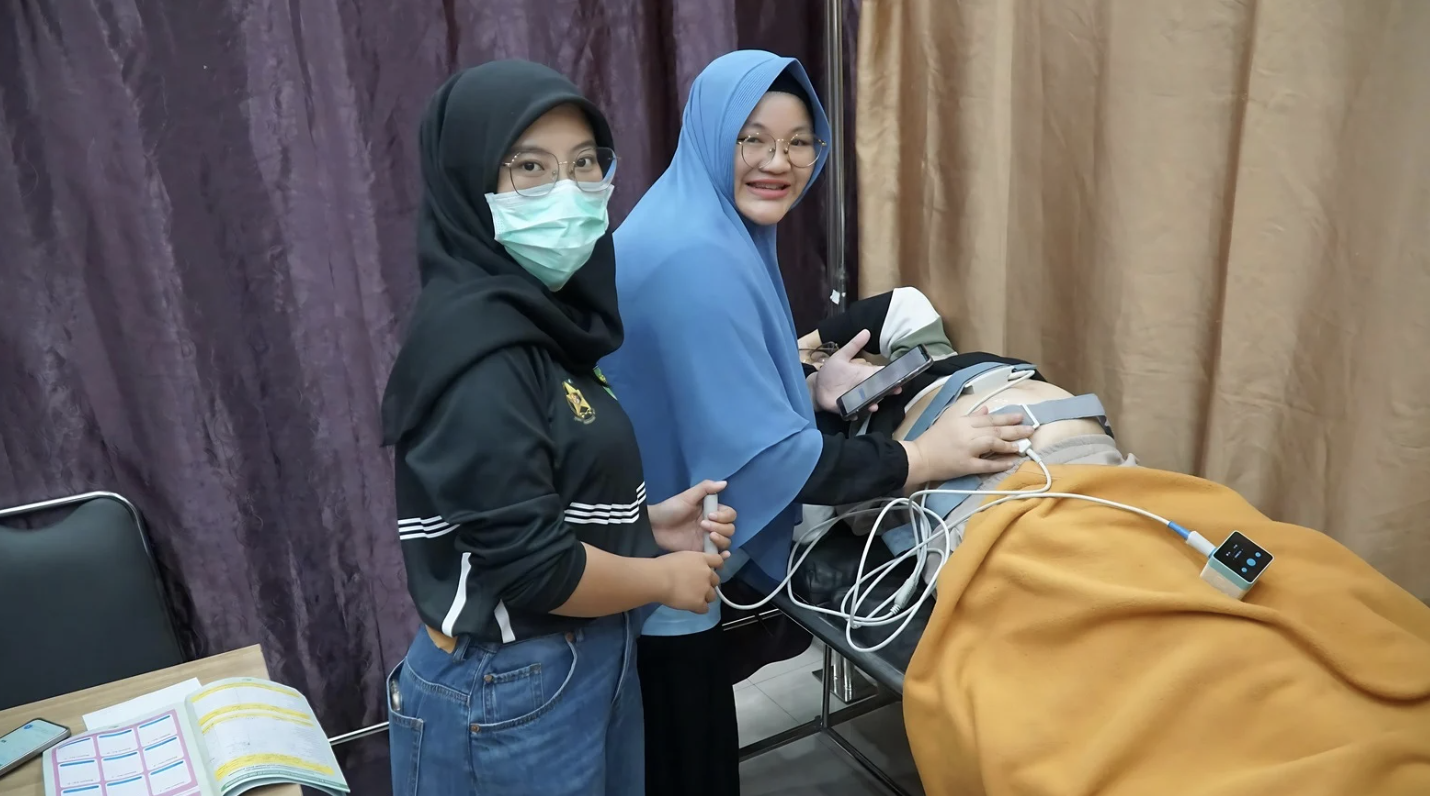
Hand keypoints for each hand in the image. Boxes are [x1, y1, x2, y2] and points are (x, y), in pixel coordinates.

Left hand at [649, 480, 736, 555]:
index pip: (730, 515)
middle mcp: (713, 525)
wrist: (654, 526)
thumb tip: (724, 483)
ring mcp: (707, 539)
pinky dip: (723, 555)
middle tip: (702, 525)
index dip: (724, 516)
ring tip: (707, 536)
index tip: (709, 515)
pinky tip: (721, 554)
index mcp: (711, 511)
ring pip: (726, 541)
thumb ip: (705, 488)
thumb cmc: (670, 509)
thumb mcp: (687, 496)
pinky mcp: (701, 551)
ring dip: (721, 538)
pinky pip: (717, 555)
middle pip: (730, 529)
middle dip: (721, 527)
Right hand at [656, 551, 723, 612]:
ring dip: (705, 597)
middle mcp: (707, 573)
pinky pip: (705, 608)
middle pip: (716, 581)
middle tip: (696, 586)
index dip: (716, 566)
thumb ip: (692, 562)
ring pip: (712, 596)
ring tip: (693, 598)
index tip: (710, 570)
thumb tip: (693, 569)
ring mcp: (705, 589)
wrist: (659, 579)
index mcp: (702, 560)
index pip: (718, 561)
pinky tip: (691, 606)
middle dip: (708, 584)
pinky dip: (699, 608)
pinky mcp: (699, 602)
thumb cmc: (664, 565)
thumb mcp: (682, 556)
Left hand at [811, 329, 893, 413]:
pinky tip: (858, 412)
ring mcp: (857, 398)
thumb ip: (854, 345)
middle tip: (897, 390)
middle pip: (880, 389)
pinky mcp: (848, 408)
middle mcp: (864, 387)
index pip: (881, 374)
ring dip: (873, 403)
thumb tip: (866, 331)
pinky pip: (856, 412)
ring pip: (870, 402)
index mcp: (864, 374)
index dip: (892, 375)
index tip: (902, 375)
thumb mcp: (841, 356)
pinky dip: (857, 412)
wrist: (817, 386)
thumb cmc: (831, 371)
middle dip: (889, 390)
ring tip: (875, 404)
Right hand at [902, 407, 1034, 485]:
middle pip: (995, 430)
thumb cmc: (933, 439)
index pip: (989, 419)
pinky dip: (999, 463)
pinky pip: (986, 464)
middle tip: (1031, 429)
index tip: (1021, 417)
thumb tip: (987, 410)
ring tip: (1023, 445)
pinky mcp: (965, 465)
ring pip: (992, 444)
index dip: (1006, 418)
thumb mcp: (950, 420)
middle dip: (1015, 430)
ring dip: (1009, 445)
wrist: (919, 457)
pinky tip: (1011, 462)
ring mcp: (967, 450)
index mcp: (963, 421)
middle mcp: (967, 433)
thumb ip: (970, 415)